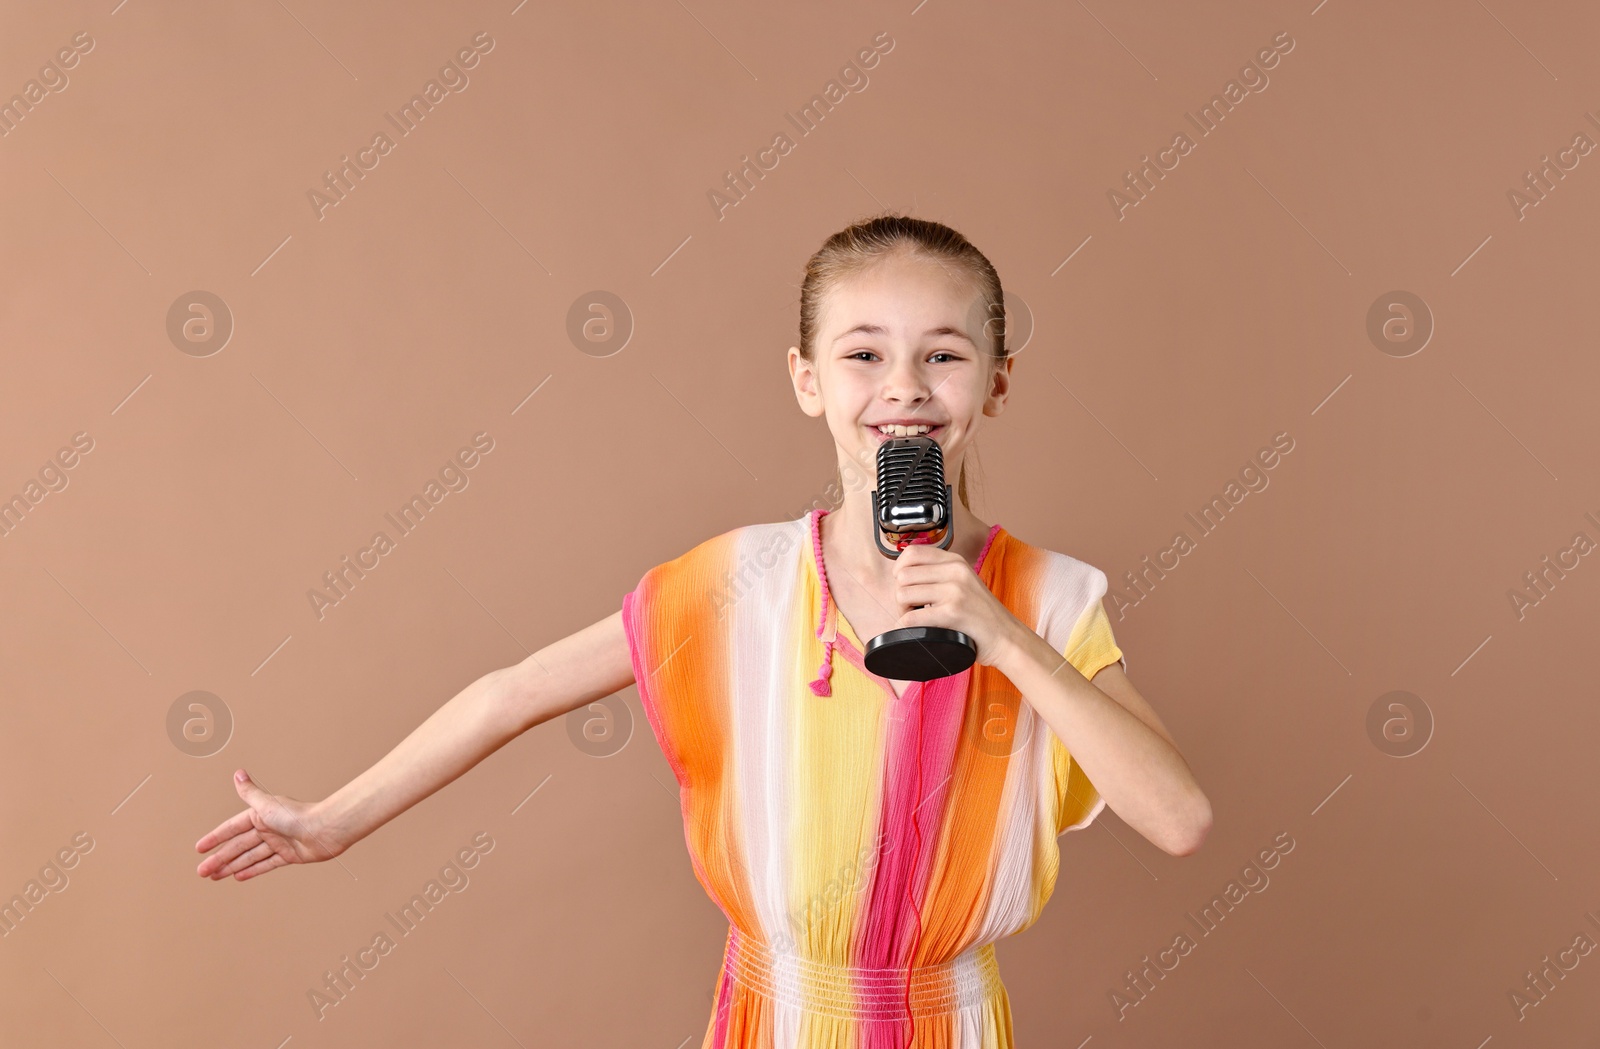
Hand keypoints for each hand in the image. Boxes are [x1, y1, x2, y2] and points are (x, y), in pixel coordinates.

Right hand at [194, 769, 345, 881]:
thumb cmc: (298, 816)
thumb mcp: (267, 805)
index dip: (216, 838)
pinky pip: (266, 864)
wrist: (325, 830)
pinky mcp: (289, 855)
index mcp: (261, 816)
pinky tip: (238, 876)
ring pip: (249, 857)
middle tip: (202, 872)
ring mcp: (278, 843)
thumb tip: (237, 773)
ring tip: (215, 877)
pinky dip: (252, 870)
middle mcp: (268, 829)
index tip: (199, 849)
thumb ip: (250, 792)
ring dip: (232, 867)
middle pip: (238, 846)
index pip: (232, 828)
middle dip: (220, 859)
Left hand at [887, 543, 1026, 668]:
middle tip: (911, 609)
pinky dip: (906, 628)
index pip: (912, 552)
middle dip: (900, 595)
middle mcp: (955, 571)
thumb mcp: (964, 583)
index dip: (899, 568)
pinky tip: (917, 632)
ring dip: (903, 612)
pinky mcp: (953, 613)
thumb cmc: (982, 615)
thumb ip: (940, 574)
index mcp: (955, 561)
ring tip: (917, 619)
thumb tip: (903, 575)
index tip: (903, 584)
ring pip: (903, 595)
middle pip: (903, 576)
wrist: (1007, 638)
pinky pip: (911, 618)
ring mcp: (955, 591)